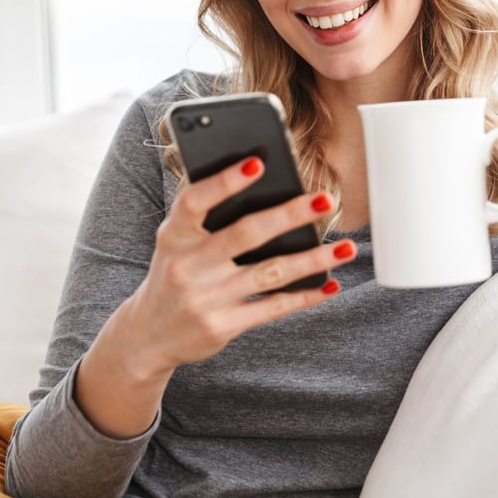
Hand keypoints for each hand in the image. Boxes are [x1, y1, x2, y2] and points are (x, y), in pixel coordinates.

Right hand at [75, 156, 356, 438]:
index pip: (195, 202)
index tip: (259, 162)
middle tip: (326, 200)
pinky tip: (330, 283)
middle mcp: (187, 266)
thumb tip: (265, 185)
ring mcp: (205, 299)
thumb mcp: (177, 242)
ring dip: (313, 259)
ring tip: (348, 248)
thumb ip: (207, 216)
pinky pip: (273, 308)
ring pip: (271, 273)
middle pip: (246, 234)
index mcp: (174, 236)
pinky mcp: (223, 326)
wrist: (149, 335)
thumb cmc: (176, 271)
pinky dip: (305, 295)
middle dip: (290, 215)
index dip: (225, 181)